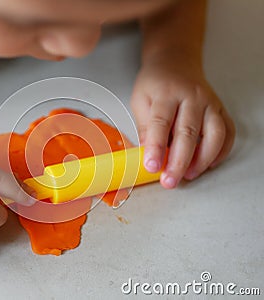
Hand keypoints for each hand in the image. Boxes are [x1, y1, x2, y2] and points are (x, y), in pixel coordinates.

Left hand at [131, 52, 234, 188]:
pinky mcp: (220, 109)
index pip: (161, 123)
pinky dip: (221, 151)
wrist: (175, 61)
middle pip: (188, 132)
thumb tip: (148, 154)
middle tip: (169, 181)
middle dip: (178, 161)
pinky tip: (208, 164)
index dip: (156, 147)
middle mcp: (192, 96)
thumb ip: (145, 126)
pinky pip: (228, 133)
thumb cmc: (156, 82)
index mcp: (167, 93)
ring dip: (202, 160)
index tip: (152, 166)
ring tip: (187, 175)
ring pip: (214, 134)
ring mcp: (210, 103)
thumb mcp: (140, 99)